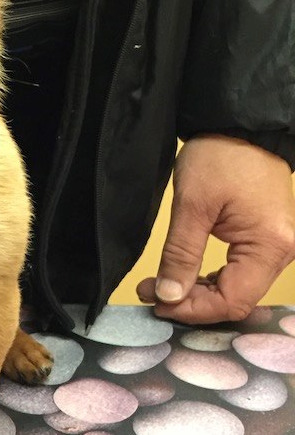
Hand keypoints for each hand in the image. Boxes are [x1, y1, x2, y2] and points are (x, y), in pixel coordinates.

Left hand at [136, 135, 294, 322]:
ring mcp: (276, 246)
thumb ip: (180, 255)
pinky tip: (183, 275)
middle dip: (192, 302)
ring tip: (160, 286)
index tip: (158, 303)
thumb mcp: (192, 206)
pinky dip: (210, 278)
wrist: (239, 125)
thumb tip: (168, 296)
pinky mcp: (265, 239)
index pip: (233, 300)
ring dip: (198, 292)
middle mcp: (282, 253)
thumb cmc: (219, 157)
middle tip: (152, 294)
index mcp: (270, 246)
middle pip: (237, 298)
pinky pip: (239, 272)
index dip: (194, 309)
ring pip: (237, 288)